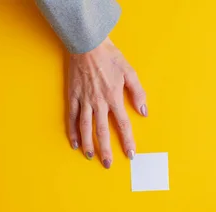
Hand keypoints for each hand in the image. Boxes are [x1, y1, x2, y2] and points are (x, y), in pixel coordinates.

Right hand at [68, 37, 146, 167]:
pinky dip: (72, 131)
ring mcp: (84, 100)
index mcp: (114, 98)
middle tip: (108, 164)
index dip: (127, 141)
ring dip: (88, 144)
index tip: (130, 155)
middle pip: (102, 131)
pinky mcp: (72, 96)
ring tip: (90, 157)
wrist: (87, 44)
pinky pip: (72, 117)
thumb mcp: (130, 72)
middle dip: (106, 150)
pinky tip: (74, 143)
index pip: (123, 125)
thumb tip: (144, 112)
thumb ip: (138, 93)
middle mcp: (98, 103)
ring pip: (85, 127)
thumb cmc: (109, 56)